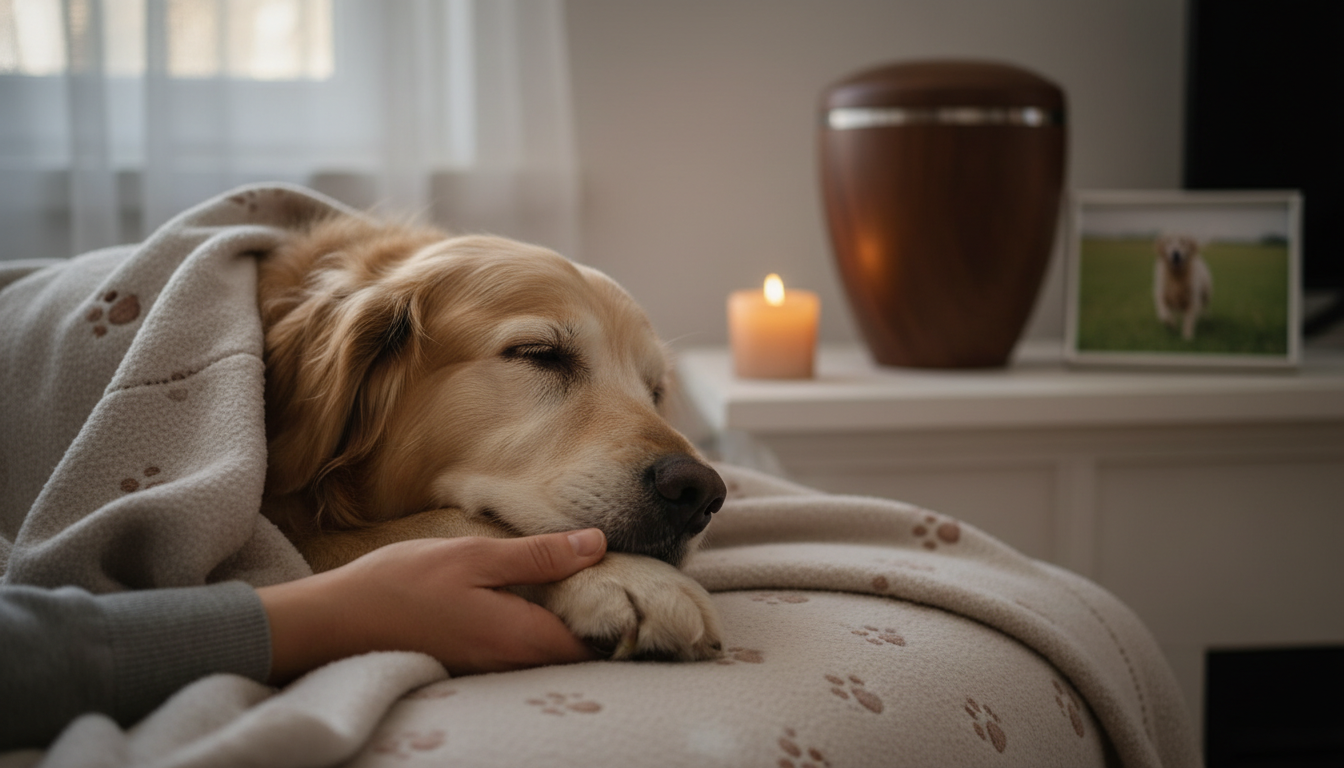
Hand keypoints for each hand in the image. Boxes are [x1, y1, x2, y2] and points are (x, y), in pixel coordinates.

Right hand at [257, 529, 607, 681]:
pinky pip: (521, 651)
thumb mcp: (474, 556)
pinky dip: (538, 627)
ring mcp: (491, 671)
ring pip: (549, 652)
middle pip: (576, 652)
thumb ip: (539, 556)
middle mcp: (513, 666)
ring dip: (568, 622)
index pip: (595, 644)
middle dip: (600, 619)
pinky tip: (534, 594)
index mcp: (522, 639)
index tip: (635, 584)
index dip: (621, 618)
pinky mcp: (472, 665)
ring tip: (581, 579)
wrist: (334, 624)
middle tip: (613, 575)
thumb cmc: (401, 585)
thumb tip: (597, 544)